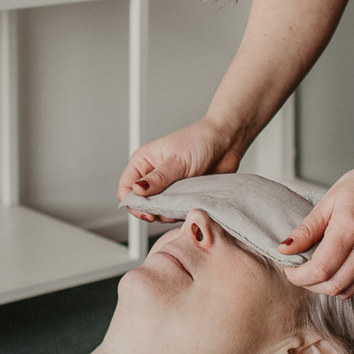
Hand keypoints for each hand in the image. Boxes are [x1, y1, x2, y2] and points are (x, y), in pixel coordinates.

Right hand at [117, 117, 245, 219]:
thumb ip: (158, 178)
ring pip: (157, 210)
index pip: (126, 189)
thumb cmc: (200, 141)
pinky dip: (180, 212)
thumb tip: (137, 190)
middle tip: (168, 210)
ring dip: (168, 212)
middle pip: (140, 203)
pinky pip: (174, 210)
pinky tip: (189, 205)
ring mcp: (167, 187)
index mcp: (143, 162)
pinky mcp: (182, 194)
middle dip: (152, 210)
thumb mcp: (177, 161)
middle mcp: (152, 175)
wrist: (227, 142)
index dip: (133, 203)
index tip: (148, 211)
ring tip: (182, 204)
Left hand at [281, 161, 353, 296]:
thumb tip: (284, 249)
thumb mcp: (329, 201)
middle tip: (300, 273)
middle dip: (310, 285)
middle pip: (334, 285)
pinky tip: (340, 266)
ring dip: (328, 287)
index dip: (300, 276)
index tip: (290, 270)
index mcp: (351, 226)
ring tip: (318, 271)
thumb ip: (307, 229)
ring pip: (349, 290)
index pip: (321, 268)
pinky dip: (346, 282)